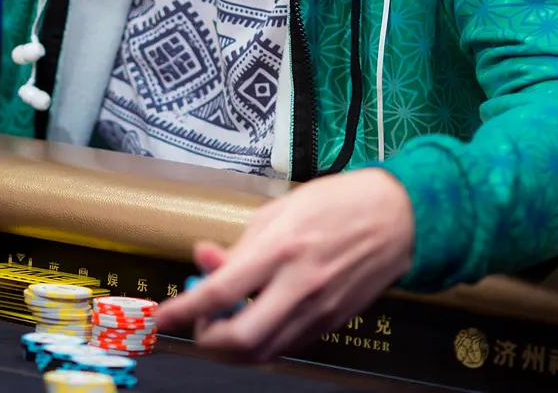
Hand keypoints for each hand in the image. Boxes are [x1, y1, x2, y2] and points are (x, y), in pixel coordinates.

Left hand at [153, 168, 414, 362]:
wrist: (397, 218)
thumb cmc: (334, 204)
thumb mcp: (277, 211)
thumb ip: (239, 246)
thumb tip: (203, 262)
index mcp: (280, 249)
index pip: (221, 291)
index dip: (184, 310)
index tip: (161, 318)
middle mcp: (299, 285)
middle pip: (241, 339)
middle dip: (207, 341)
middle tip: (197, 323)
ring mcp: (318, 309)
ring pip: (263, 352)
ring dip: (231, 347)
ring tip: (221, 320)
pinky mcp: (332, 323)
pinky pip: (286, 345)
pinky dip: (260, 342)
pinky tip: (253, 320)